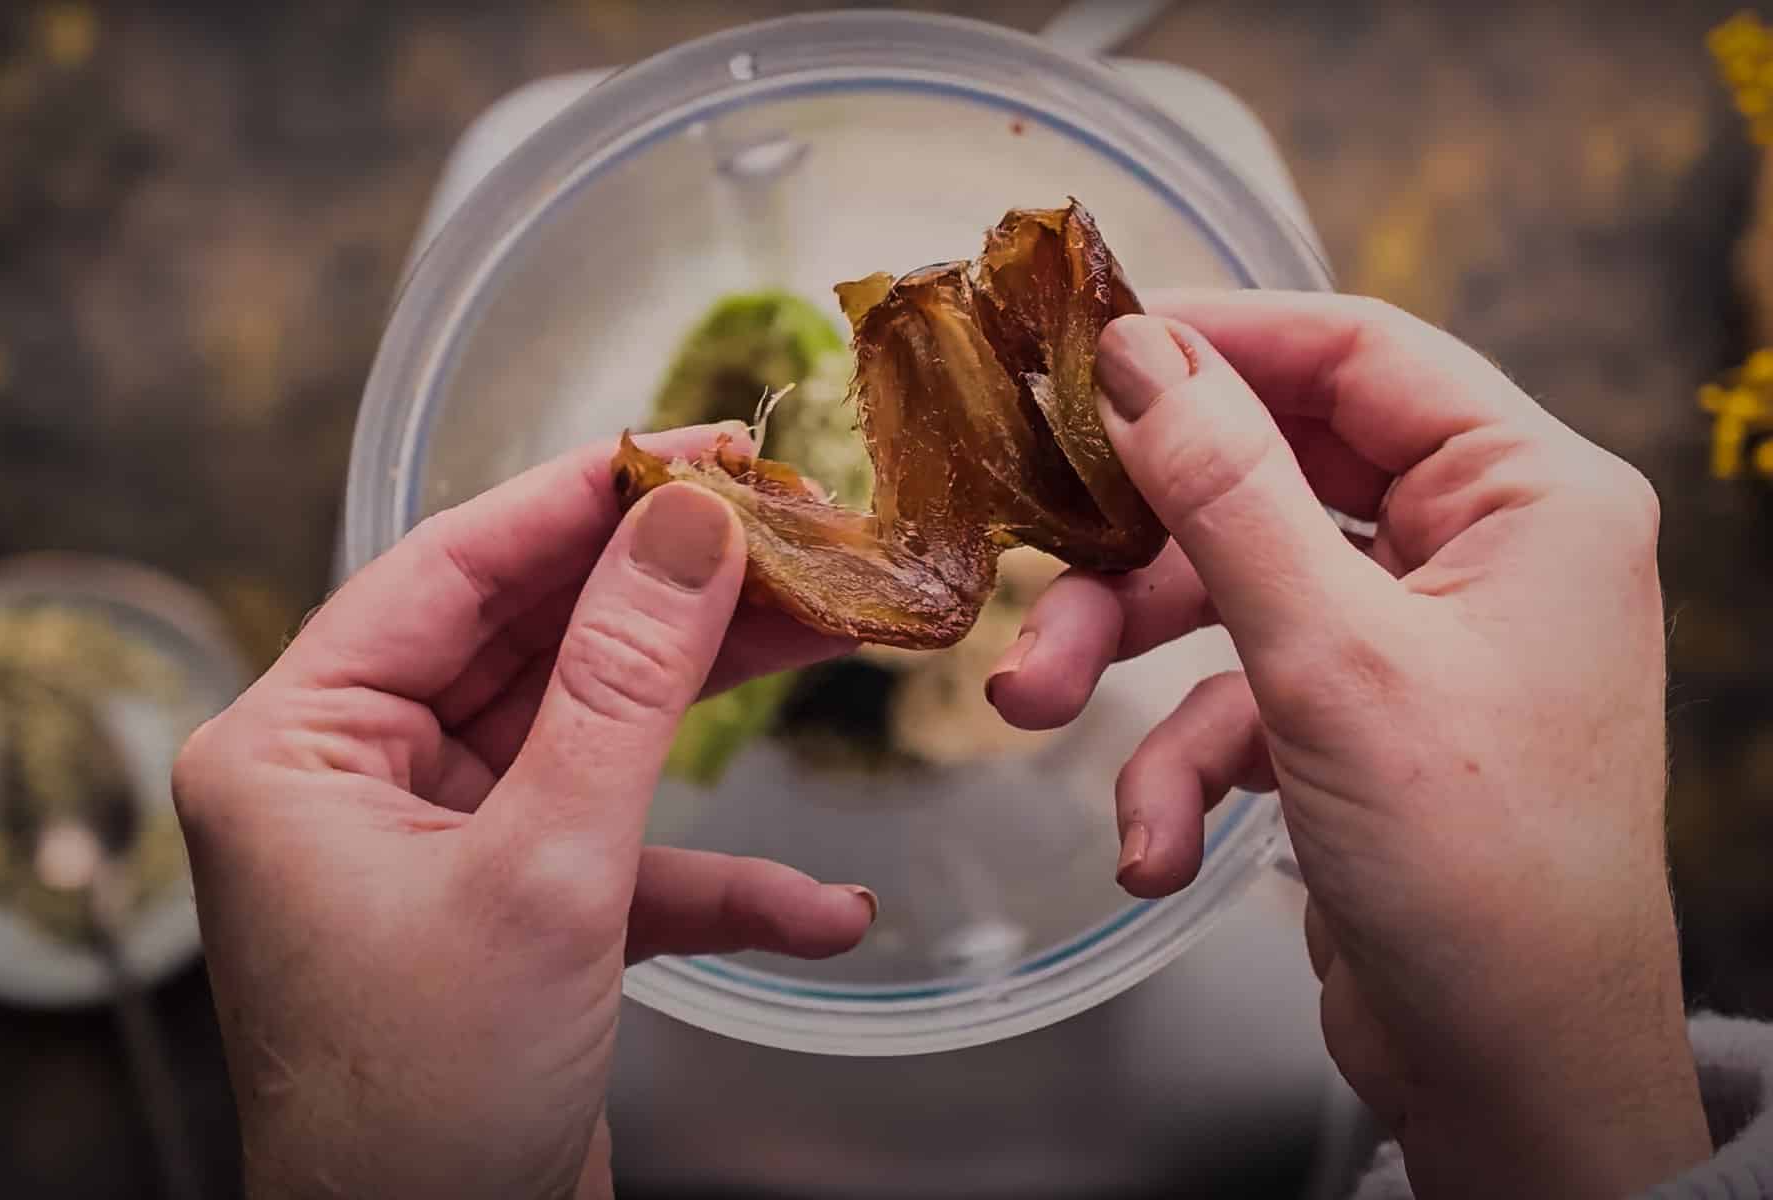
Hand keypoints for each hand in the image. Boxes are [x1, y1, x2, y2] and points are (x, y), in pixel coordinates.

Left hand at [173, 425, 871, 1199]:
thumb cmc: (424, 1106)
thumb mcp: (543, 872)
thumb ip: (623, 686)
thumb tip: (689, 523)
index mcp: (296, 747)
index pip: (452, 568)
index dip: (586, 500)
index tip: (705, 449)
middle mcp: (355, 782)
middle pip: (533, 640)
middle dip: (672, 598)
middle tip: (794, 532)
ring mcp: (439, 850)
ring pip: (589, 736)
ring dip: (712, 711)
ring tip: (836, 643)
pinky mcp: (513, 920)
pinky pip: (620, 862)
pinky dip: (713, 878)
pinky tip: (819, 908)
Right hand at [986, 294, 1708, 1197]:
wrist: (1512, 1078)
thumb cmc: (1478, 870)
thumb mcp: (1329, 660)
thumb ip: (1224, 490)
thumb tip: (1138, 352)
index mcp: (1528, 496)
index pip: (1356, 352)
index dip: (1216, 337)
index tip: (1086, 347)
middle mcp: (1481, 551)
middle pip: (1268, 479)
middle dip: (1139, 545)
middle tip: (1034, 564)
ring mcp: (1418, 641)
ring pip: (1233, 596)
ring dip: (1131, 666)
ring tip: (1038, 715)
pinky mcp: (1361, 725)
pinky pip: (1242, 701)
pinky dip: (1183, 768)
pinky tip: (1157, 848)